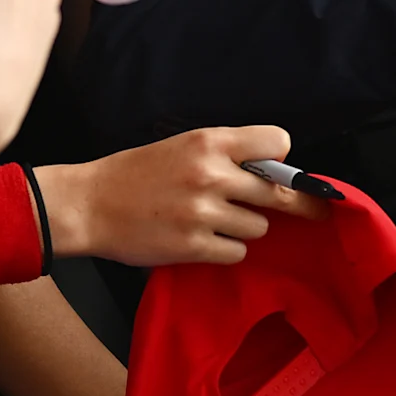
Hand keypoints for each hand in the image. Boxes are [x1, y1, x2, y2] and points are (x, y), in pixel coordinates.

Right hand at [34, 126, 325, 265]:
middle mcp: (210, 174)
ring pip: (258, 227)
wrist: (89, 205)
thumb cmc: (134, 174)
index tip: (280, 171)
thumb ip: (224, 154)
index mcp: (208, 142)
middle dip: (287, 204)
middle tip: (307, 211)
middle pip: (279, 192)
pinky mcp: (194, 246)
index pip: (277, 143)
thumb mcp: (180, 146)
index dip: (282, 160)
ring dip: (245, 228)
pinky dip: (226, 250)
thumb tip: (275, 170)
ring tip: (214, 221)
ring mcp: (203, 212)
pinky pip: (237, 252)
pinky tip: (203, 240)